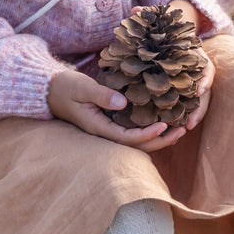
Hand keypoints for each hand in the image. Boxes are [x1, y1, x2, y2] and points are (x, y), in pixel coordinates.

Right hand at [47, 70, 189, 152]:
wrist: (51, 91)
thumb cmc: (66, 87)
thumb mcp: (82, 87)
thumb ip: (101, 95)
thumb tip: (123, 102)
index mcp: (98, 127)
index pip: (126, 138)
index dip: (146, 135)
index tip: (164, 126)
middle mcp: (105, 132)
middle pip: (137, 146)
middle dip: (160, 141)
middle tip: (182, 131)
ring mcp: (108, 130)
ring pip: (137, 142)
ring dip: (159, 138)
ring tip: (180, 129)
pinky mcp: (111, 123)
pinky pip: (133, 132)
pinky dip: (150, 130)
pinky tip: (165, 122)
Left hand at [129, 0, 213, 133]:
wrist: (166, 34)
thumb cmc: (161, 29)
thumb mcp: (155, 21)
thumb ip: (147, 15)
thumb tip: (135, 10)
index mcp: (195, 55)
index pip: (206, 68)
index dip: (205, 79)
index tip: (199, 90)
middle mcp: (196, 70)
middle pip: (205, 90)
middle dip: (199, 108)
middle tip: (190, 124)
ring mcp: (191, 81)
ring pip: (198, 101)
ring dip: (194, 116)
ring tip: (184, 130)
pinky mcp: (183, 89)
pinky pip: (187, 104)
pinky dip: (184, 114)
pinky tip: (176, 127)